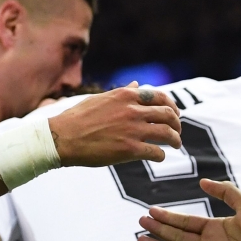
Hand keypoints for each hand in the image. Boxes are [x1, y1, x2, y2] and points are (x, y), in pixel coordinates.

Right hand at [48, 82, 181, 165]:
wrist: (62, 138)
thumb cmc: (78, 118)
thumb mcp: (101, 98)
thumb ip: (122, 92)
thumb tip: (135, 84)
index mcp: (126, 96)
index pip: (160, 97)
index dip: (171, 106)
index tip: (174, 114)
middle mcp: (132, 110)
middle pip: (168, 114)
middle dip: (177, 123)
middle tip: (177, 131)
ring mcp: (132, 130)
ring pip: (167, 133)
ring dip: (175, 139)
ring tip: (176, 144)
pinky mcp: (130, 149)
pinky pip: (156, 152)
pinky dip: (161, 155)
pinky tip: (159, 156)